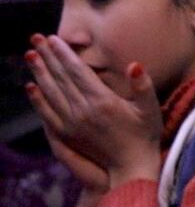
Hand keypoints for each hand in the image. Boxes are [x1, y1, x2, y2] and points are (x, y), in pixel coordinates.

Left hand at [25, 34, 162, 187]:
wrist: (131, 168)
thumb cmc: (145, 136)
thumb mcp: (151, 109)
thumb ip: (143, 86)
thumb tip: (134, 65)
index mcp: (103, 101)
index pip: (77, 71)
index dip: (64, 54)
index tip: (53, 38)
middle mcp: (83, 111)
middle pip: (60, 78)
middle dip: (47, 57)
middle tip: (36, 38)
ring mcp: (72, 124)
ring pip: (51, 93)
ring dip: (39, 73)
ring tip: (30, 56)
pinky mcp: (67, 136)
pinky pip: (47, 113)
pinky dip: (37, 99)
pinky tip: (31, 87)